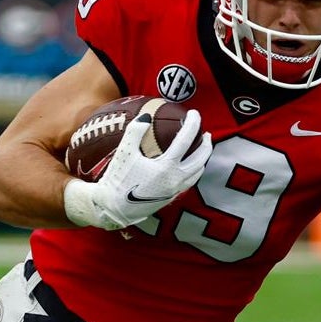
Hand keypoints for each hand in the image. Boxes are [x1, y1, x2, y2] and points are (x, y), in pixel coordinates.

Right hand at [64, 110, 211, 229]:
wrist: (113, 208)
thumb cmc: (118, 179)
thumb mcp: (124, 152)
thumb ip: (135, 131)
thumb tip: (146, 116)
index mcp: (166, 166)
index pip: (186, 140)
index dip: (192, 124)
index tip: (195, 113)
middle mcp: (175, 179)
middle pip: (200, 159)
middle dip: (206, 145)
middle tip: (207, 134)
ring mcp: (175, 190)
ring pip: (197, 173)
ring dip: (202, 159)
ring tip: (201, 150)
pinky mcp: (171, 198)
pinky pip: (188, 182)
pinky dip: (193, 172)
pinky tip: (187, 168)